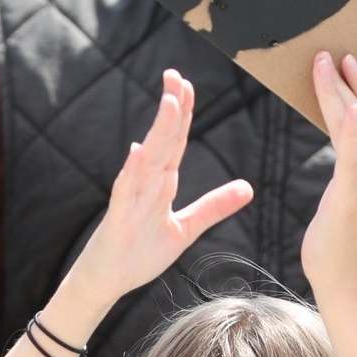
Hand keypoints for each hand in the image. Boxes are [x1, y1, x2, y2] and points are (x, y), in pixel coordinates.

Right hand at [66, 70, 253, 311]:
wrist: (108, 280)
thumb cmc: (140, 253)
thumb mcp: (185, 229)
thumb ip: (213, 207)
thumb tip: (248, 187)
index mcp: (161, 183)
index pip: (175, 141)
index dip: (183, 113)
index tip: (187, 84)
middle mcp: (146, 183)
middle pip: (162, 140)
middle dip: (171, 108)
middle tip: (175, 75)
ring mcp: (131, 198)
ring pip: (148, 159)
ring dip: (158, 132)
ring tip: (169, 104)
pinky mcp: (119, 217)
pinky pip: (126, 191)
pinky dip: (133, 172)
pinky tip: (139, 153)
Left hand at [299, 53, 356, 298]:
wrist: (342, 272)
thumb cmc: (340, 230)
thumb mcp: (349, 187)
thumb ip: (352, 159)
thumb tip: (341, 127)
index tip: (345, 58)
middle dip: (348, 80)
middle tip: (329, 52)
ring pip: (355, 125)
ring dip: (337, 92)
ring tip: (322, 64)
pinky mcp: (354, 191)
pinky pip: (351, 152)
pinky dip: (348, 126)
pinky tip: (345, 104)